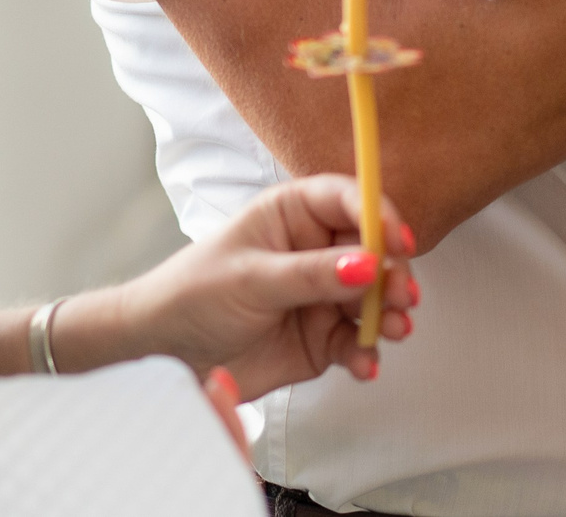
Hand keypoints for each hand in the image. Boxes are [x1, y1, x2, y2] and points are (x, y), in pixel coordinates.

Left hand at [91, 176, 418, 400]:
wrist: (165, 353)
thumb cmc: (193, 295)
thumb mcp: (251, 278)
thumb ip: (311, 274)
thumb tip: (368, 264)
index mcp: (294, 214)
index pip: (350, 201)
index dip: (381, 216)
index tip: (400, 241)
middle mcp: (316, 251)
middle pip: (373, 252)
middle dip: (392, 274)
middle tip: (401, 295)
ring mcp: (323, 297)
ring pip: (374, 300)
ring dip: (390, 314)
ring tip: (394, 330)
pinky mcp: (323, 339)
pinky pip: (357, 343)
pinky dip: (367, 353)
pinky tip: (365, 364)